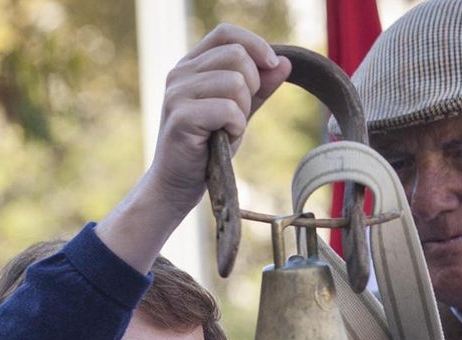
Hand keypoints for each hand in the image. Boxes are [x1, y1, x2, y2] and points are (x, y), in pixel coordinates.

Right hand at [148, 23, 290, 213]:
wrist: (177, 184)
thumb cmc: (207, 149)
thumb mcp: (239, 112)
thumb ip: (259, 87)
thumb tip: (285, 62)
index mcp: (191, 65)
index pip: (226, 33)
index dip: (255, 44)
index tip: (272, 65)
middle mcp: (180, 73)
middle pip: (237, 55)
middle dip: (252, 87)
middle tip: (238, 115)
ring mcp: (177, 93)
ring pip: (235, 82)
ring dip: (242, 112)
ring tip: (227, 130)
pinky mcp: (181, 116)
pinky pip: (228, 110)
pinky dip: (235, 128)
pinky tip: (223, 140)